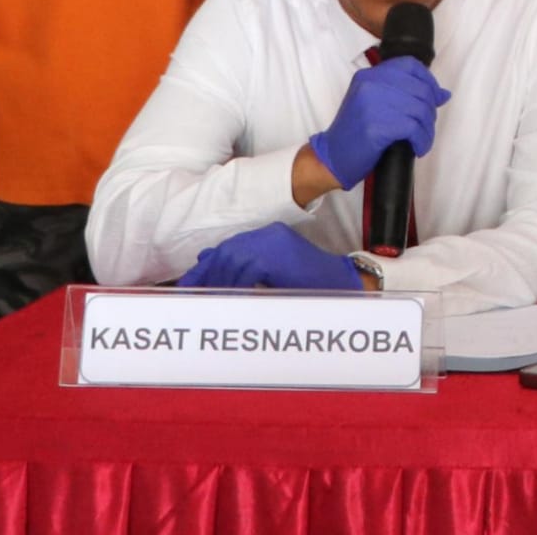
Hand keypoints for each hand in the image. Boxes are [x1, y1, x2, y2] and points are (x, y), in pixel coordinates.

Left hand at [178, 223, 362, 290]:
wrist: (348, 286)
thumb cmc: (313, 288)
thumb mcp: (276, 277)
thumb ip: (249, 272)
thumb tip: (213, 274)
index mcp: (267, 237)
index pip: (228, 249)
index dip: (206, 266)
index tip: (189, 282)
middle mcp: (267, 235)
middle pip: (226, 252)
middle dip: (206, 274)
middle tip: (190, 293)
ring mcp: (273, 242)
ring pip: (233, 260)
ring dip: (219, 282)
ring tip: (208, 301)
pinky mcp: (278, 255)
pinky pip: (247, 270)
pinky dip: (236, 286)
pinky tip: (230, 301)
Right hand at [309, 56, 447, 189]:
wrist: (333, 156)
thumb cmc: (357, 131)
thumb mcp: (375, 104)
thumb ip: (404, 94)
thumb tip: (443, 94)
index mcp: (368, 75)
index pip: (409, 65)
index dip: (428, 80)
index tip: (434, 98)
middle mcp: (369, 84)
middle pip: (419, 89)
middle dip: (430, 111)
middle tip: (425, 127)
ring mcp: (371, 104)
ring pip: (420, 109)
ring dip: (427, 130)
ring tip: (422, 141)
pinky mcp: (375, 126)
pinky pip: (413, 128)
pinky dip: (421, 140)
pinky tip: (417, 148)